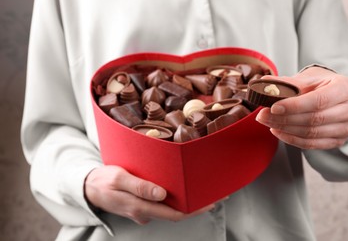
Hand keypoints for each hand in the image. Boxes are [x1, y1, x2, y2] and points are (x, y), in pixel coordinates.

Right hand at [84, 165, 214, 224]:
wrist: (89, 187)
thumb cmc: (103, 180)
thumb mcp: (119, 179)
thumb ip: (140, 187)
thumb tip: (162, 194)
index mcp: (140, 208)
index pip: (175, 214)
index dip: (195, 209)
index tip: (211, 201)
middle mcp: (145, 213)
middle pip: (176, 213)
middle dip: (196, 205)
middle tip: (215, 194)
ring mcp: (144, 211)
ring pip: (170, 209)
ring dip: (187, 202)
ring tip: (203, 191)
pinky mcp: (142, 206)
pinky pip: (162, 205)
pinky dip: (175, 199)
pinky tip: (183, 190)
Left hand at [255, 66, 347, 149]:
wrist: (337, 96)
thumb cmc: (322, 84)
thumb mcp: (309, 78)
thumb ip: (288, 83)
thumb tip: (265, 83)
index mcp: (347, 88)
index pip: (319, 100)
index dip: (295, 106)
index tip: (273, 107)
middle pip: (314, 119)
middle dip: (284, 119)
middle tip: (263, 115)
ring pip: (312, 133)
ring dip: (285, 130)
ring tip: (267, 122)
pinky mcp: (340, 141)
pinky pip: (312, 144)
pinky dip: (292, 139)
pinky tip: (278, 131)